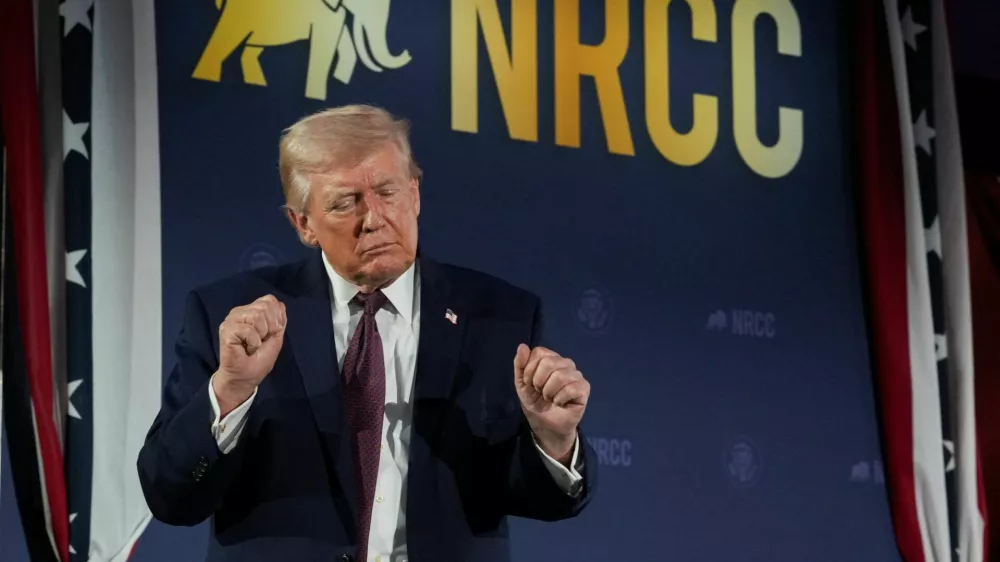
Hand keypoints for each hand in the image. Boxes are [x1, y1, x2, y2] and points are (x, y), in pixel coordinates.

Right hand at [214, 295, 285, 414]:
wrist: (244, 378)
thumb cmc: (258, 359)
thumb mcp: (275, 336)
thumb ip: (279, 320)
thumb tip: (280, 304)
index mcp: (251, 311)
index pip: (269, 300)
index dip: (276, 318)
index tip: (270, 334)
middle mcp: (239, 311)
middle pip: (264, 306)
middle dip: (270, 327)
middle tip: (261, 342)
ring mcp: (231, 319)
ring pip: (257, 316)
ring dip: (260, 335)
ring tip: (253, 345)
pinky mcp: (226, 329)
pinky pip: (248, 329)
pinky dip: (253, 342)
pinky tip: (246, 349)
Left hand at [514, 344, 589, 462]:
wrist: (546, 425)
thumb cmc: (535, 402)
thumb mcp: (522, 384)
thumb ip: (520, 365)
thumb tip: (522, 346)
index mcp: (550, 358)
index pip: (539, 352)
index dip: (530, 369)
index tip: (529, 383)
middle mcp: (565, 363)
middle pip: (549, 362)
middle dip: (538, 382)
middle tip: (540, 392)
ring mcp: (576, 375)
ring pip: (560, 376)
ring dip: (549, 392)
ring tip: (550, 398)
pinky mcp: (584, 388)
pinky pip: (571, 388)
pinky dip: (560, 399)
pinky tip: (560, 403)